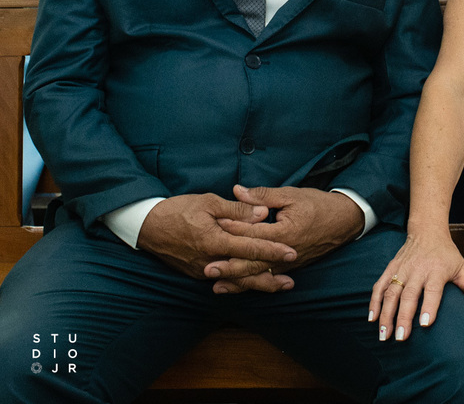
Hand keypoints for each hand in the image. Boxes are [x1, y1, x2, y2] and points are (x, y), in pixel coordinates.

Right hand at [137, 193, 296, 283]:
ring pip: (234, 280)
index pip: (250, 248)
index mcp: (214, 241)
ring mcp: (201, 270)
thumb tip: (263, 213)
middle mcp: (209, 260)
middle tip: (291, 283)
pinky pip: (223, 280)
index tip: (292, 253)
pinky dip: (240, 282)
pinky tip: (253, 283)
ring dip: (257, 284)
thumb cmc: (178, 210)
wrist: (146, 226)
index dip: (272, 251)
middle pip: (244, 273)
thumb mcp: (209, 203)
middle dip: (269, 279)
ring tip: (278, 286)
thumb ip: (238, 210)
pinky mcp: (196, 273)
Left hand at [203, 185, 363, 292]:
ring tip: (216, 286)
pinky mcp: (292, 267)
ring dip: (238, 281)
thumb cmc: (319, 204)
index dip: (232, 230)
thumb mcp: (291, 195)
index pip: (253, 233)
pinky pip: (269, 277)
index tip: (213, 228)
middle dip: (229, 266)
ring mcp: (290, 262)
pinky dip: (252, 283)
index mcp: (285, 232)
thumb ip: (262, 196)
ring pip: (260, 274)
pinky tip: (238, 287)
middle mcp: (286, 252)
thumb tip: (237, 191)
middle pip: (253, 262)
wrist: (346, 220)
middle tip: (207, 269)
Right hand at [368, 228, 463, 341]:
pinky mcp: (390, 269)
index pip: (432, 290)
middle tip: (401, 337)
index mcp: (436, 270)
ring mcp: (402, 269)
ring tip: (384, 334)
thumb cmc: (447, 254)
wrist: (427, 231)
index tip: (424, 324)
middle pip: (409, 295)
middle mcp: (417, 270)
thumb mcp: (462, 267)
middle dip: (403, 317)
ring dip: (386, 314)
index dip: (428, 306)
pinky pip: (379, 286)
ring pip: (391, 292)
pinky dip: (374, 302)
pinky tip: (372, 318)